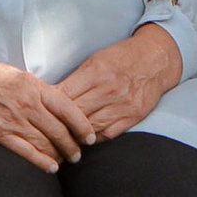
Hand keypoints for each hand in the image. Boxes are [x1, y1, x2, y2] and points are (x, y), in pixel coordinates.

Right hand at [0, 46, 95, 172]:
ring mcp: (11, 120)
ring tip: (67, 160)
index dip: (82, 125)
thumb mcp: (15, 74)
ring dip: (60, 154)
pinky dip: (40, 161)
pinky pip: (24, 151)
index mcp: (32, 85)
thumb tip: (51, 103)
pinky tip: (50, 167)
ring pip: (45, 143)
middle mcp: (26, 103)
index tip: (90, 135)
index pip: (67, 108)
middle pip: (59, 130)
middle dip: (73, 144)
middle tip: (80, 152)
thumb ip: (35, 89)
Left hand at [56, 23, 183, 142]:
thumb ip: (76, 79)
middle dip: (59, 123)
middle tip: (45, 130)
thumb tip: (52, 95)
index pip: (65, 95)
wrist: (155, 60)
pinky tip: (84, 139)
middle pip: (75, 114)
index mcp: (96, 73)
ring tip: (61, 139)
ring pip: (90, 128)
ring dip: (74, 134)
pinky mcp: (132, 116)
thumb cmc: (121, 58)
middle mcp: (109, 90)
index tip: (40, 112)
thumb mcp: (95, 60)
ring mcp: (122, 105)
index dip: (50, 106)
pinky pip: (108, 134)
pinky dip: (94, 138)